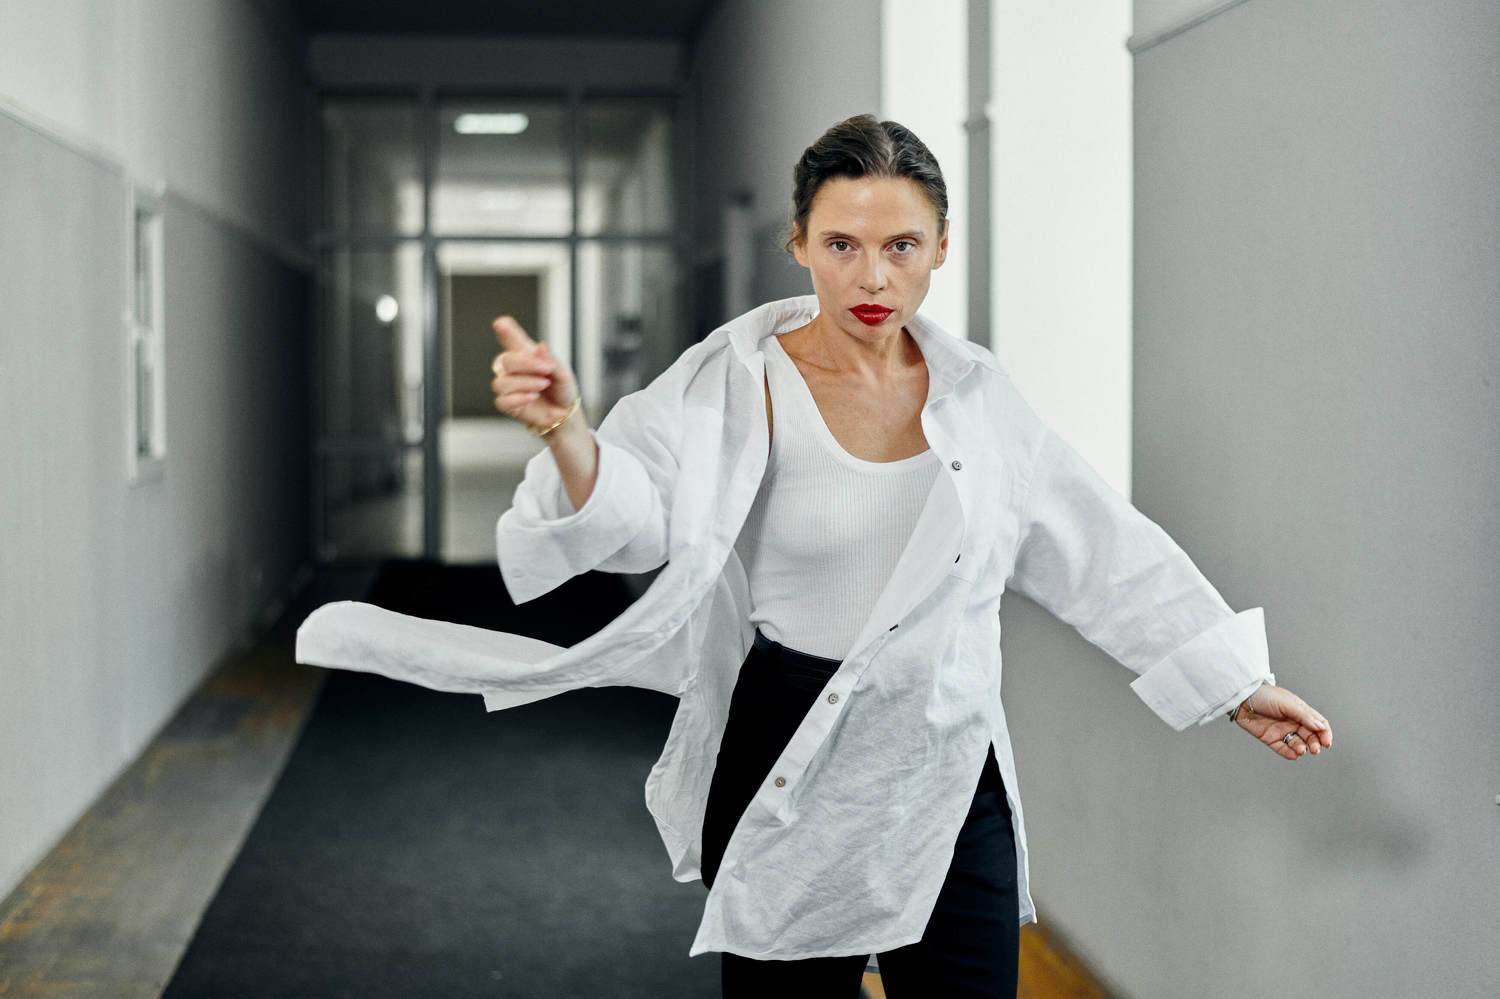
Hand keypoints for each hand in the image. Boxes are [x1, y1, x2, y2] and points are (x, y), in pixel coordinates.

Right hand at [490, 315, 580, 433]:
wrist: (565, 413)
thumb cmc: (562, 390)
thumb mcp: (562, 372)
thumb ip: (550, 359)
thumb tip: (540, 346)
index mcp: (525, 356)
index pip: (511, 340)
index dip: (505, 332)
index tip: (500, 323)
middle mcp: (513, 370)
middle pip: (505, 360)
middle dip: (527, 363)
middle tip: (547, 369)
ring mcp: (508, 387)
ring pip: (502, 381)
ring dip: (526, 382)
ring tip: (543, 385)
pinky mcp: (508, 405)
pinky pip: (503, 400)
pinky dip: (519, 397)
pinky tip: (533, 397)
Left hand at [1233, 684, 1331, 760]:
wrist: (1241, 699)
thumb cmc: (1264, 695)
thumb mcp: (1286, 703)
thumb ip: (1303, 716)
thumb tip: (1321, 727)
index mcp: (1300, 711)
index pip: (1318, 724)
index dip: (1325, 733)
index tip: (1327, 743)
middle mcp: (1293, 722)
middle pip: (1310, 736)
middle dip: (1315, 744)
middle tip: (1315, 749)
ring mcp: (1282, 730)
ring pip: (1297, 744)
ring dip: (1302, 748)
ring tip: (1301, 749)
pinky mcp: (1270, 738)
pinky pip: (1282, 749)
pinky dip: (1289, 753)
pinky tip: (1293, 755)